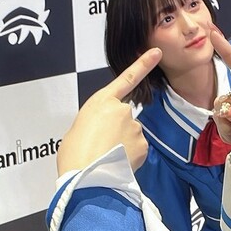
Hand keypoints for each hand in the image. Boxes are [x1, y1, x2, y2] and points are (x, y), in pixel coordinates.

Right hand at [58, 48, 160, 173]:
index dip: (143, 64)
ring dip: (124, 144)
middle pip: (125, 117)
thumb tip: (104, 131)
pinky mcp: (142, 144)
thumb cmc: (74, 155)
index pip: (127, 78)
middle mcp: (121, 110)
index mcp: (101, 101)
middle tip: (102, 146)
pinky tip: (117, 162)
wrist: (86, 178)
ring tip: (106, 156)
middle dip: (118, 130)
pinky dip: (131, 155)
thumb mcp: (77, 129)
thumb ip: (95, 122)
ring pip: (132, 134)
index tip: (156, 52)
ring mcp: (134, 126)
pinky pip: (138, 148)